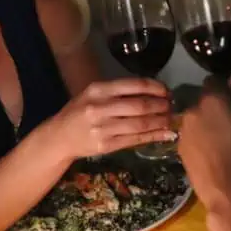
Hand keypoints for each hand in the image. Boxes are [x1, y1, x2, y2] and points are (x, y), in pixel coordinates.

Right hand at [46, 78, 174, 159]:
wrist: (59, 137)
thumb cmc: (79, 111)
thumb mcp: (93, 94)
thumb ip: (118, 91)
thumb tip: (152, 91)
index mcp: (98, 90)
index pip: (133, 85)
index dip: (155, 88)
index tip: (166, 91)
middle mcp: (100, 108)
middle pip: (139, 106)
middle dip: (161, 106)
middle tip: (171, 106)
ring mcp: (103, 128)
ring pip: (140, 124)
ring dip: (160, 121)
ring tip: (171, 118)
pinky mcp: (106, 146)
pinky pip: (135, 140)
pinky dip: (154, 136)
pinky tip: (166, 134)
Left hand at [178, 75, 230, 212]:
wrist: (229, 192)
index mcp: (212, 100)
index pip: (214, 80)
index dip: (224, 87)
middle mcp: (192, 110)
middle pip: (203, 101)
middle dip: (215, 107)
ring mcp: (183, 130)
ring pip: (196, 118)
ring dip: (206, 122)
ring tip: (221, 141)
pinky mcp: (179, 147)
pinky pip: (191, 134)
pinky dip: (199, 138)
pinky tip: (211, 152)